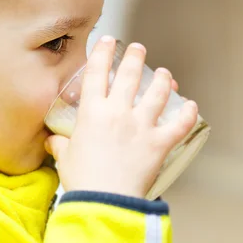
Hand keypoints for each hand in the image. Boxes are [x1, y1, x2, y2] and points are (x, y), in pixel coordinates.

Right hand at [45, 36, 198, 197]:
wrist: (104, 201)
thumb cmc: (82, 180)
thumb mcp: (66, 158)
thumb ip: (60, 145)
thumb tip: (52, 141)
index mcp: (93, 112)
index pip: (97, 73)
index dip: (102, 53)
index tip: (108, 41)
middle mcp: (118, 112)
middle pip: (130, 75)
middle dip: (136, 57)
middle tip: (139, 49)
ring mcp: (141, 126)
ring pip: (157, 93)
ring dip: (163, 79)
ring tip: (165, 74)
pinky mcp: (159, 143)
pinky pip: (179, 124)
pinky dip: (188, 114)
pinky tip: (191, 106)